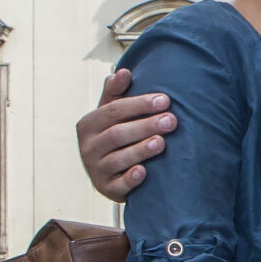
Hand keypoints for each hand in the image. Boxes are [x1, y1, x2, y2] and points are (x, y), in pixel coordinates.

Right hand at [79, 67, 175, 201]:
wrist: (111, 171)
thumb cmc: (116, 133)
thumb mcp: (111, 112)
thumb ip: (115, 92)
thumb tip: (124, 72)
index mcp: (88, 124)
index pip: (113, 111)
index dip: (139, 104)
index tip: (165, 100)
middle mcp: (88, 147)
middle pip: (117, 134)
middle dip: (145, 126)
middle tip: (171, 120)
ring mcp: (96, 170)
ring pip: (118, 159)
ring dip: (140, 150)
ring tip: (162, 142)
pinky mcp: (106, 190)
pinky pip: (118, 185)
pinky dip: (130, 179)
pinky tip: (144, 172)